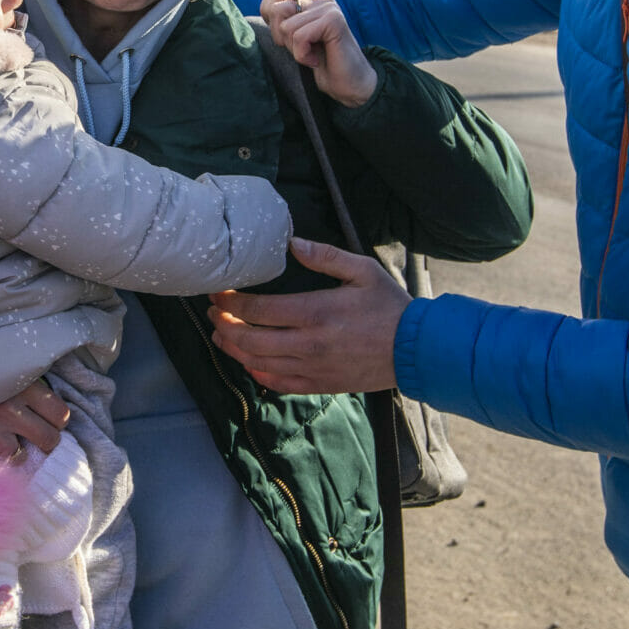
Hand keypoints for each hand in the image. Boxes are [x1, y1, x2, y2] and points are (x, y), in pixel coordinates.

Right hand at [0, 380, 71, 458]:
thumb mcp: (7, 369)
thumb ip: (29, 386)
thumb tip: (51, 411)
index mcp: (25, 385)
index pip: (61, 414)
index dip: (55, 421)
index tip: (46, 420)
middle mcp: (12, 407)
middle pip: (49, 440)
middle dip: (43, 441)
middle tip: (33, 437)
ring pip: (22, 456)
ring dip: (15, 452)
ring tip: (5, 441)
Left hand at [209, 237, 408, 393]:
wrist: (416, 350)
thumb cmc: (389, 306)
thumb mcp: (363, 270)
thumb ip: (325, 256)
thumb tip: (292, 244)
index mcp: (316, 312)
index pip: (258, 309)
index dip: (230, 302)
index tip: (217, 293)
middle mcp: (308, 344)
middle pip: (249, 339)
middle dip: (223, 324)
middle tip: (212, 312)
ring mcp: (312, 368)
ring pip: (258, 363)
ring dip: (233, 349)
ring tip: (220, 334)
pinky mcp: (319, 385)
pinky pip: (278, 383)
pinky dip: (257, 373)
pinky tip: (248, 362)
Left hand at [259, 0, 377, 107]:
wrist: (350, 86)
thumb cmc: (322, 66)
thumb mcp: (295, 42)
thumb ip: (283, 22)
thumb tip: (267, 11)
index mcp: (311, 2)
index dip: (272, 19)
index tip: (291, 40)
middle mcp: (320, 1)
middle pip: (276, 11)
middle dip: (283, 38)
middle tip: (304, 50)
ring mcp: (328, 9)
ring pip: (286, 27)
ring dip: (296, 50)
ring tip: (313, 56)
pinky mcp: (333, 20)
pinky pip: (300, 37)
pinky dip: (303, 56)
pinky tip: (317, 60)